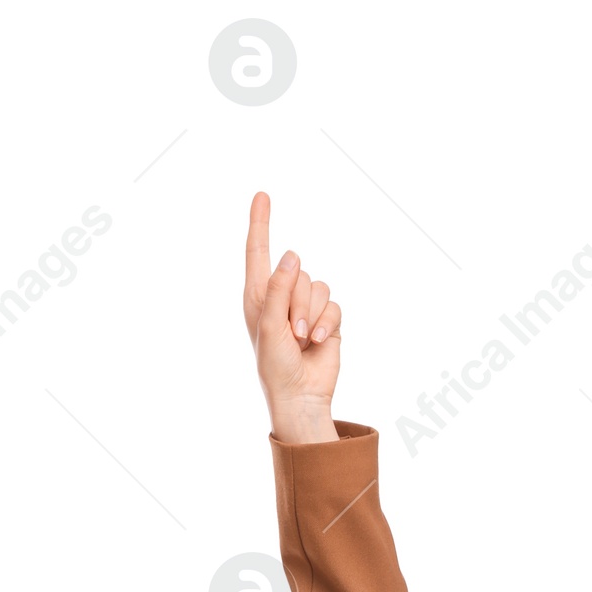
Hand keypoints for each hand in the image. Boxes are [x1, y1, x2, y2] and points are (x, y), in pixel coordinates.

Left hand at [243, 190, 340, 443]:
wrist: (300, 396)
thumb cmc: (275, 367)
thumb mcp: (269, 327)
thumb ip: (277, 290)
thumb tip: (291, 255)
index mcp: (258, 297)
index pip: (258, 253)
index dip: (260, 223)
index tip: (261, 195)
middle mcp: (281, 296)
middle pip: (297, 271)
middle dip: (296, 301)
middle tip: (290, 332)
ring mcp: (305, 307)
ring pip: (317, 286)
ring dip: (311, 315)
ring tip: (302, 340)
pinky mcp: (326, 318)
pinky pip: (333, 304)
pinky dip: (326, 323)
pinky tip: (317, 342)